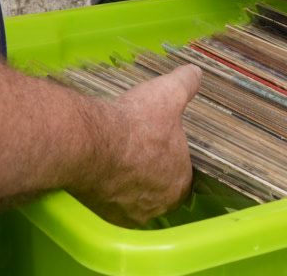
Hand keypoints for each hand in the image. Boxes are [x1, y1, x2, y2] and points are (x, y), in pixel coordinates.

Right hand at [75, 65, 198, 225]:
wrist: (91, 144)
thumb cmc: (136, 123)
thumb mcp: (167, 94)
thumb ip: (186, 83)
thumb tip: (196, 71)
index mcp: (180, 182)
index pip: (183, 172)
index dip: (172, 154)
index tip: (159, 140)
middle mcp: (160, 205)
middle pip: (159, 186)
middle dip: (150, 168)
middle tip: (137, 146)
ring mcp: (132, 214)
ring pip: (135, 194)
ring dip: (130, 178)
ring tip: (119, 154)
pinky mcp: (107, 214)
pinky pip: (113, 201)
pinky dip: (110, 186)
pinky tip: (105, 167)